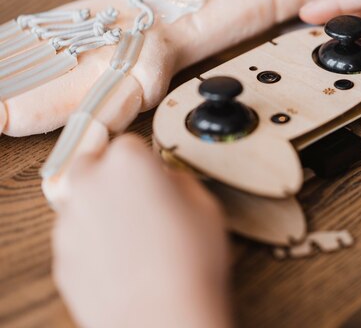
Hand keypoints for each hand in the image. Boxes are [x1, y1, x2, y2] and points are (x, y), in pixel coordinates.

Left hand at [52, 135, 229, 327]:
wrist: (164, 319)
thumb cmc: (190, 263)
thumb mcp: (205, 205)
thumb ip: (179, 181)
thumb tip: (166, 182)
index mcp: (127, 162)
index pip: (130, 143)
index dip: (147, 160)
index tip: (158, 175)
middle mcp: (90, 185)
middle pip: (93, 165)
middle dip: (113, 176)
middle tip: (143, 199)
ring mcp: (70, 223)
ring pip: (83, 202)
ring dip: (102, 209)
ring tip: (138, 237)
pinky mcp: (62, 257)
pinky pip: (78, 238)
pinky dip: (95, 243)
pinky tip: (125, 261)